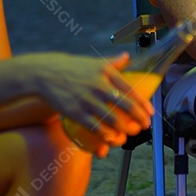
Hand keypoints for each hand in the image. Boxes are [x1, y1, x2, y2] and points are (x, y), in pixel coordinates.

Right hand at [29, 52, 153, 154]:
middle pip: (126, 106)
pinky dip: (106, 136)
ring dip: (125, 130)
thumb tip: (127, 57)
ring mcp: (87, 100)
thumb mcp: (94, 61)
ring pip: (112, 120)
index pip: (131, 90)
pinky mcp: (75, 112)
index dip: (143, 104)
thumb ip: (113, 62)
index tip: (150, 113)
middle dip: (138, 119)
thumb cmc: (72, 67)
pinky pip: (95, 128)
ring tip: (130, 133)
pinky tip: (112, 139)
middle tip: (143, 126)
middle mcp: (99, 86)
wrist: (45, 73)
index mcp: (106, 72)